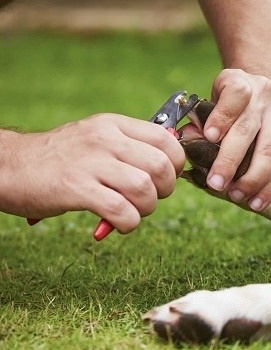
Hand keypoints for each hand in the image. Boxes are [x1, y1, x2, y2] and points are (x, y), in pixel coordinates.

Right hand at [0, 114, 184, 232]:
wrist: (8, 166)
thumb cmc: (60, 158)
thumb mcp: (96, 138)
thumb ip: (130, 147)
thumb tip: (171, 164)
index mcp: (113, 124)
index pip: (166, 139)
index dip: (175, 164)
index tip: (165, 178)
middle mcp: (104, 139)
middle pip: (161, 166)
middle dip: (165, 190)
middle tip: (148, 198)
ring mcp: (89, 162)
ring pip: (145, 188)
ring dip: (146, 208)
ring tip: (132, 212)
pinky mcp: (75, 188)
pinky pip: (121, 210)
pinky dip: (128, 223)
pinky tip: (118, 224)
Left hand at [200, 69, 270, 209]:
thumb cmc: (236, 100)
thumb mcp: (217, 97)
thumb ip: (203, 117)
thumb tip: (187, 139)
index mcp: (241, 82)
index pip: (236, 95)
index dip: (223, 115)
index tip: (209, 136)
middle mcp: (265, 96)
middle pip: (250, 129)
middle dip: (231, 159)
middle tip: (216, 183)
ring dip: (253, 178)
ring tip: (237, 196)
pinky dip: (269, 186)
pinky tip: (256, 201)